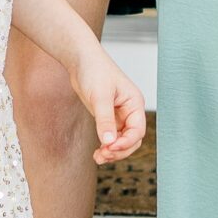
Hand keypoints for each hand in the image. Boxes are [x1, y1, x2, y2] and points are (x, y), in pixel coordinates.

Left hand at [69, 41, 146, 165]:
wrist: (80, 60)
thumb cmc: (94, 70)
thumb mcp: (100, 96)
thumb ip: (105, 120)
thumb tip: (109, 142)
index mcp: (135, 104)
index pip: (137, 131)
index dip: (126, 143)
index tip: (110, 148)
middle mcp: (130, 111)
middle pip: (132, 140)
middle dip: (119, 150)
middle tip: (103, 156)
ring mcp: (119, 115)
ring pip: (122, 141)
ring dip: (112, 152)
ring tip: (98, 157)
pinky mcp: (107, 118)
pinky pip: (111, 137)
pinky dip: (106, 146)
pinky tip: (97, 152)